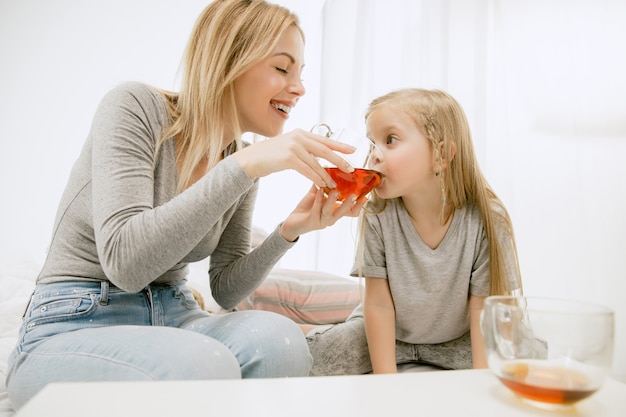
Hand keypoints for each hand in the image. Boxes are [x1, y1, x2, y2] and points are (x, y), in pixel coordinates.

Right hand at [232, 129, 355, 188]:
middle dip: (339, 160)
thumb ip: (303, 147)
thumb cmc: (270, 156)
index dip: (340, 146)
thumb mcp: (288, 146)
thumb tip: (318, 154)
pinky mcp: (289, 158)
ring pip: (317, 162)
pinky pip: (307, 170)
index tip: (353, 150)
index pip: (324, 140)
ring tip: (335, 183)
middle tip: (350, 168)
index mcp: (301, 133)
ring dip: (327, 174)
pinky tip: (322, 184)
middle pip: (325, 150)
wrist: (250, 159)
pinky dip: (316, 178)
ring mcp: (294, 146)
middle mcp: (299, 137)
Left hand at [279, 185, 366, 241]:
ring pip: (331, 212)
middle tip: (355, 194)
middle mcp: (332, 218)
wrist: (292, 222)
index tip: (365, 196)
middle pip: (346, 213)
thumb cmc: (307, 208)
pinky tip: (319, 190)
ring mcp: (323, 221)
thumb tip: (328, 166)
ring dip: (333, 201)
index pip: (353, 211)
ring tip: (335, 191)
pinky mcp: (312, 222)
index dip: (360, 205)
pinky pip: (317, 210)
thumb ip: (324, 182)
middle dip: (351, 203)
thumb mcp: (317, 193)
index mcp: (336, 211)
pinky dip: (319, 199)